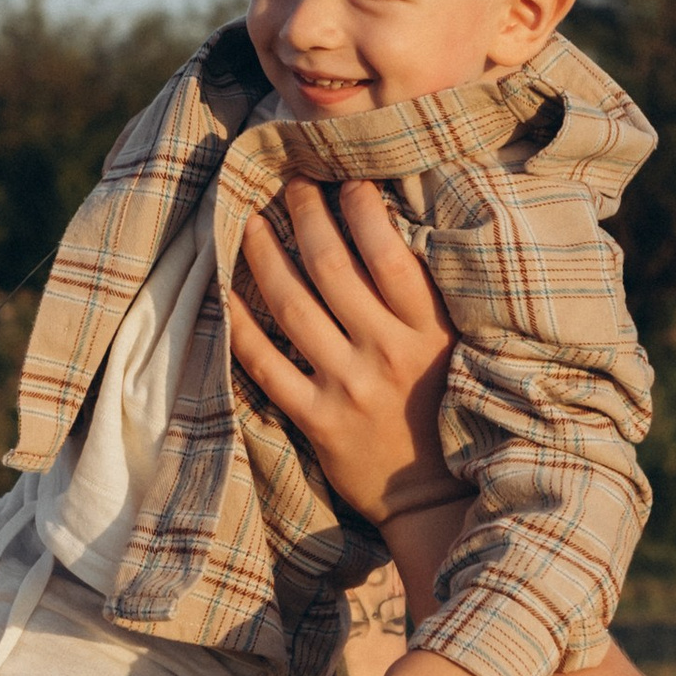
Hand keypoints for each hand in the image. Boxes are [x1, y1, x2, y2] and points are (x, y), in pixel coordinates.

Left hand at [223, 179, 459, 524]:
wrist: (432, 498)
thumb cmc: (441, 408)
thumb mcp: (450, 347)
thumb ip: (421, 297)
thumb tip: (384, 224)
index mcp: (430, 330)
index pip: (388, 251)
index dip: (359, 206)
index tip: (345, 177)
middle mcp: (389, 353)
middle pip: (331, 266)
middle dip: (305, 213)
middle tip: (289, 182)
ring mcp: (350, 387)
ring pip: (291, 306)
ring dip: (264, 255)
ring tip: (252, 222)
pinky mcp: (318, 420)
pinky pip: (265, 363)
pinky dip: (240, 324)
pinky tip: (225, 291)